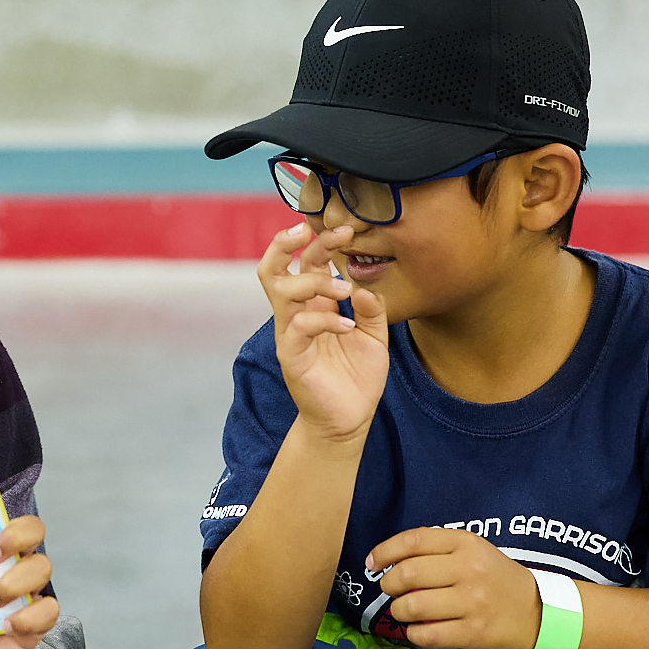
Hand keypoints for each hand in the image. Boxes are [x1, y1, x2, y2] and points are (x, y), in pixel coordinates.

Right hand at [258, 223, 389, 445]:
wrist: (349, 419)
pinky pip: (298, 327)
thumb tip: (363, 287)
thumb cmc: (356, 377)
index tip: (347, 229)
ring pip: (282, 292)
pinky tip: (349, 328)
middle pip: (274, 268)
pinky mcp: (291, 356)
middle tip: (311, 232)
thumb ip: (372, 309)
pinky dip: (325, 320)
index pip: (306, 263)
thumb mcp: (374, 337)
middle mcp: (297, 314)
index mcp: (314, 305)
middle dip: (287, 244)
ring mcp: (290, 334)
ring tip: (345, 290)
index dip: (321, 242)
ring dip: (313, 282)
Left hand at [368, 526, 542, 648]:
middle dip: (389, 585)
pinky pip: (426, 634)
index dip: (385, 551)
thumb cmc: (496, 580)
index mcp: (466, 544)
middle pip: (407, 574)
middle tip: (391, 591)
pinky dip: (413, 633)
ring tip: (404, 611)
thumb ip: (436, 549)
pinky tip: (417, 629)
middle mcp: (468, 569)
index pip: (413, 541)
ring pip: (412, 606)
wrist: (539, 614)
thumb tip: (388, 559)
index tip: (372, 563)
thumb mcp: (474, 551)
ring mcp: (472, 602)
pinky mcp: (473, 632)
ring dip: (398, 611)